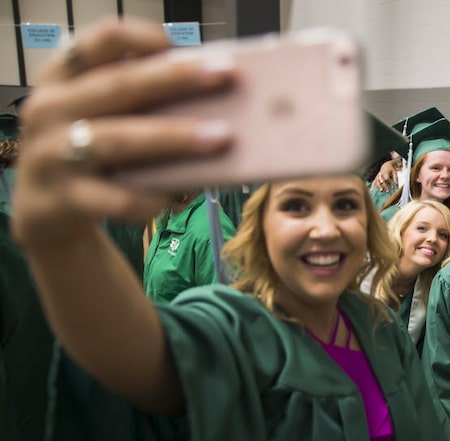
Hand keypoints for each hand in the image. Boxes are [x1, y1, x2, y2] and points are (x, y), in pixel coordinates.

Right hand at [12, 18, 235, 250]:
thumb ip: (137, 101)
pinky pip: (117, 198)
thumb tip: (211, 93)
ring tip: (220, 137)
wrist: (41, 212)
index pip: (97, 42)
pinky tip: (180, 197)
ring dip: (173, 137)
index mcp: (62, 78)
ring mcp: (51, 154)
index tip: (179, 42)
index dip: (139, 37)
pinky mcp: (62, 199)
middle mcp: (50, 109)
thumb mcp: (97, 117)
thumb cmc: (88, 152)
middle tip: (225, 75)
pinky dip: (152, 198)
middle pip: (119, 86)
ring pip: (119, 140)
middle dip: (177, 78)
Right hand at [371, 159, 397, 191]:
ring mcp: (377, 176)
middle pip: (381, 181)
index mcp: (385, 172)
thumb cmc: (391, 170)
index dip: (390, 183)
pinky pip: (373, 182)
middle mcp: (380, 174)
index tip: (392, 187)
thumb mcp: (394, 172)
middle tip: (387, 191)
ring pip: (377, 182)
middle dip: (384, 186)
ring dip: (379, 187)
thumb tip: (396, 183)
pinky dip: (372, 186)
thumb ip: (395, 177)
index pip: (387, 179)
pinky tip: (371, 190)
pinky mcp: (376, 178)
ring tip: (381, 191)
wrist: (385, 166)